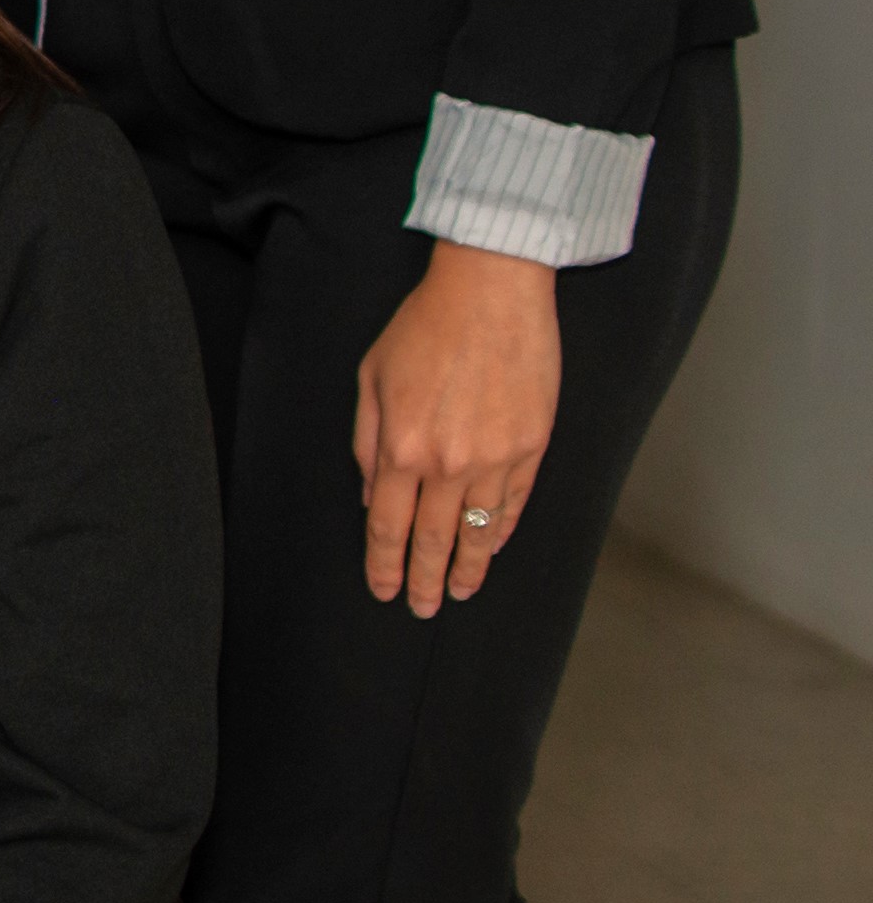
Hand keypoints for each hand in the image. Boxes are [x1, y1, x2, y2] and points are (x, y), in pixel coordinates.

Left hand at [350, 240, 563, 613]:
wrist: (491, 291)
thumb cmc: (423, 328)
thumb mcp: (371, 381)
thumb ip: (368, 446)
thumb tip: (375, 498)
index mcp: (402, 449)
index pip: (389, 526)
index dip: (385, 565)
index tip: (384, 591)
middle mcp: (450, 463)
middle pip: (434, 540)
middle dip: (425, 580)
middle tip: (423, 610)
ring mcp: (497, 457)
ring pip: (479, 531)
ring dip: (468, 567)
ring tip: (459, 592)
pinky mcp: (534, 445)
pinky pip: (515, 503)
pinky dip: (501, 531)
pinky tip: (490, 548)